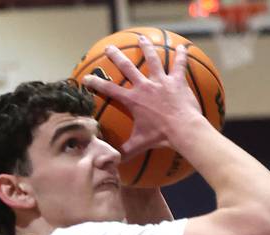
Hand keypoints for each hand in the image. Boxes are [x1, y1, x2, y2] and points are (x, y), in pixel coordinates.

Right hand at [82, 36, 201, 160]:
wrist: (182, 129)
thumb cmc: (160, 137)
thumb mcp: (139, 144)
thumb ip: (125, 151)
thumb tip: (112, 161)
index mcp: (133, 100)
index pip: (110, 89)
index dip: (96, 83)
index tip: (86, 78)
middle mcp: (145, 87)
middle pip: (128, 67)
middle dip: (116, 56)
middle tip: (109, 48)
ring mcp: (161, 82)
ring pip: (152, 60)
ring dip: (146, 48)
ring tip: (141, 38)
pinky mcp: (177, 81)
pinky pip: (179, 66)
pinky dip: (181, 56)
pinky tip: (182, 48)